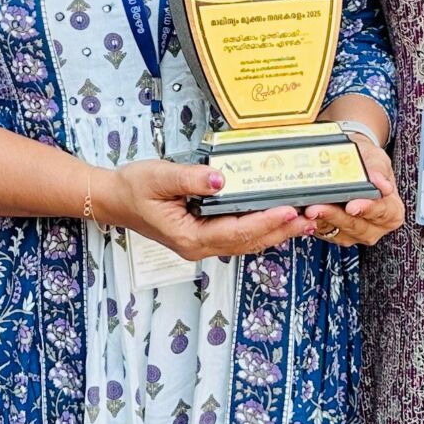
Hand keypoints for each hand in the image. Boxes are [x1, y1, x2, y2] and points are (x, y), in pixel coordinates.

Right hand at [98, 160, 313, 261]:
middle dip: (279, 230)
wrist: (115, 199)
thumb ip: (189, 178)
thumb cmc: (133, 188)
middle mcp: (198, 246)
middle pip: (247, 242)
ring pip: (246, 242)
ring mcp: (202, 243)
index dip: (264, 222)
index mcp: (189, 236)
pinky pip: (239, 235)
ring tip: (304, 220)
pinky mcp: (205, 235)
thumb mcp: (157, 178)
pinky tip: (278, 219)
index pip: (234, 232)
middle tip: (309, 217)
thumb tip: (220, 178)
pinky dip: (261, 228)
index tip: (288, 210)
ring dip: (275, 232)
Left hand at [303, 131, 403, 246]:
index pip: (382, 213)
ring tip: (306, 210)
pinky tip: (301, 214)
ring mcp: (353, 233)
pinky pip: (322, 231)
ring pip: (336, 231)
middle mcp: (374, 227)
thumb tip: (382, 183)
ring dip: (320, 221)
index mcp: (391, 212)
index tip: (352, 205)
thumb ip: (378, 170)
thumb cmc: (368, 162)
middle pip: (356, 226)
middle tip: (317, 208)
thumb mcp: (377, 159)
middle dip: (335, 216)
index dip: (367, 209)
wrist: (353, 162)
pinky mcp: (334, 233)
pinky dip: (311, 223)